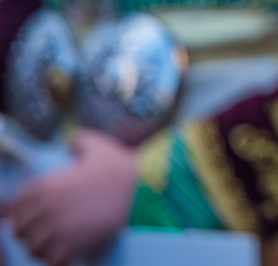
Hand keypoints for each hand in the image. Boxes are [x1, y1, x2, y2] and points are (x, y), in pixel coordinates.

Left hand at [10, 129, 136, 265]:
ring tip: (50, 244)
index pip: (18, 205)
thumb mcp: (99, 146)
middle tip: (40, 230)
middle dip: (28, 230)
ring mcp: (58, 229)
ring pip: (34, 247)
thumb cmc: (120, 168)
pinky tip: (64, 253)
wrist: (144, 189)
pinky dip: (55, 259)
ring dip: (39, 247)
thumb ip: (79, 140)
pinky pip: (53, 260)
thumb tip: (71, 142)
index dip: (21, 211)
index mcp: (46, 186)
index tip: (29, 214)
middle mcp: (47, 209)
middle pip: (21, 229)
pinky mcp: (72, 246)